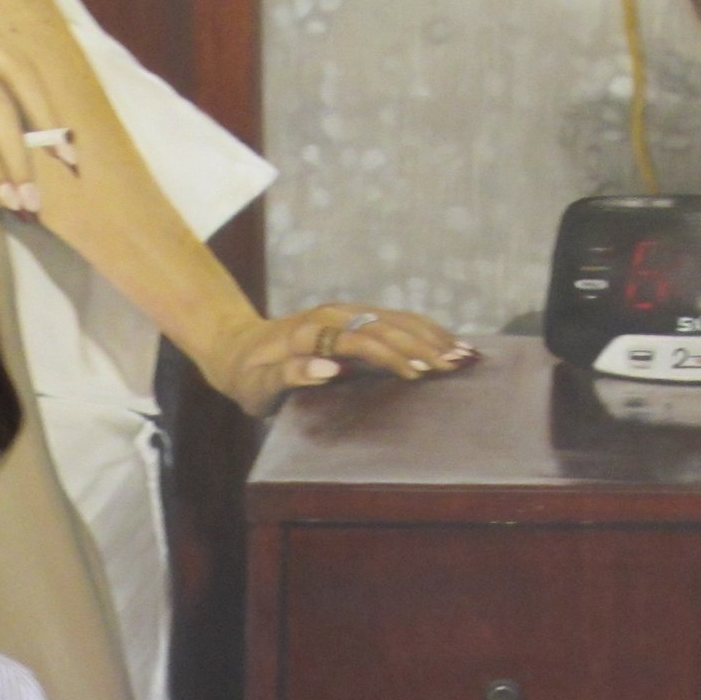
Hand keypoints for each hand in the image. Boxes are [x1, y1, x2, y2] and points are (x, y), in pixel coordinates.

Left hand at [199, 304, 477, 416]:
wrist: (236, 348)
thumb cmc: (247, 377)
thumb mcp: (256, 386)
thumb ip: (288, 375)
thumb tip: (328, 368)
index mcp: (311, 332)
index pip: (361, 341)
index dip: (392, 356)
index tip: (419, 374)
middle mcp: (332, 316)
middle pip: (386, 326)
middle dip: (424, 345)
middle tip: (457, 365)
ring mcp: (345, 313)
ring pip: (396, 318)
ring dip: (431, 335)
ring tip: (464, 354)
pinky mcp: (353, 316)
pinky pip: (394, 318)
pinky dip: (424, 329)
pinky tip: (448, 341)